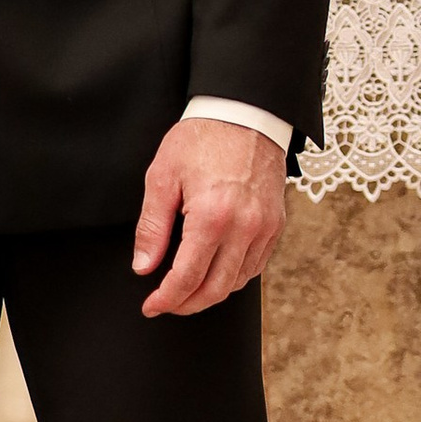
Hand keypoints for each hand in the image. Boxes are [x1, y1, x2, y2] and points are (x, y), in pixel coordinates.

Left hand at [132, 119, 288, 317]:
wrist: (244, 114)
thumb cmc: (201, 139)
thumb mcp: (162, 176)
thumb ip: (152, 227)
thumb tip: (144, 267)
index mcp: (212, 216)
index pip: (188, 277)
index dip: (167, 299)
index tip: (152, 306)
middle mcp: (244, 227)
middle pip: (216, 289)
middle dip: (187, 304)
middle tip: (167, 305)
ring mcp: (265, 228)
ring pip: (238, 282)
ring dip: (211, 293)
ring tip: (187, 291)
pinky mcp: (276, 225)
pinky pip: (256, 266)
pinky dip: (234, 277)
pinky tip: (215, 272)